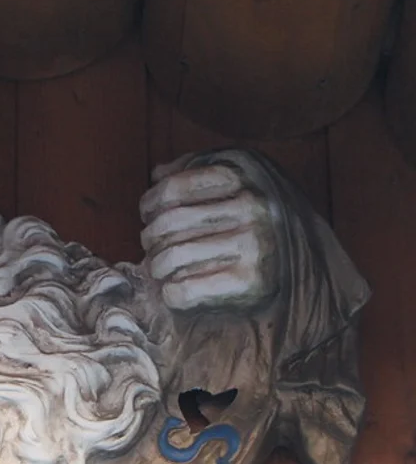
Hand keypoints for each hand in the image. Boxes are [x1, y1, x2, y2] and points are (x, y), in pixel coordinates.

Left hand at [139, 157, 279, 313]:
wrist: (316, 268)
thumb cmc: (262, 218)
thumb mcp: (240, 179)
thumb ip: (198, 170)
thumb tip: (158, 173)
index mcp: (245, 175)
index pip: (172, 189)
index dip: (150, 203)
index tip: (147, 214)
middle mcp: (253, 206)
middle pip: (168, 223)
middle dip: (150, 238)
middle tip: (151, 247)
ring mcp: (255, 244)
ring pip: (172, 257)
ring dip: (157, 266)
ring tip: (160, 268)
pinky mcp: (253, 282)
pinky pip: (184, 290)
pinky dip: (171, 293)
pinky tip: (175, 290)